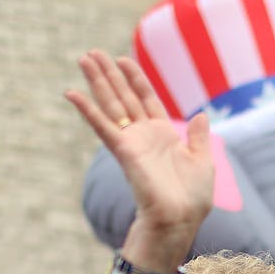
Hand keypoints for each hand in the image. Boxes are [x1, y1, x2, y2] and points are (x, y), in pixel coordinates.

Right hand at [65, 50, 213, 257]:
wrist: (180, 220)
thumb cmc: (192, 199)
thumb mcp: (203, 161)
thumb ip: (198, 137)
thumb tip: (201, 115)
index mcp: (163, 135)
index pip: (146, 98)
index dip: (135, 78)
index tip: (122, 59)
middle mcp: (144, 135)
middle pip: (123, 96)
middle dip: (108, 74)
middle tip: (91, 52)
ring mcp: (132, 142)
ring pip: (111, 104)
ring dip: (97, 82)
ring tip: (83, 59)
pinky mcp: (124, 152)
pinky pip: (102, 126)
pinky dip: (87, 109)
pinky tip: (71, 93)